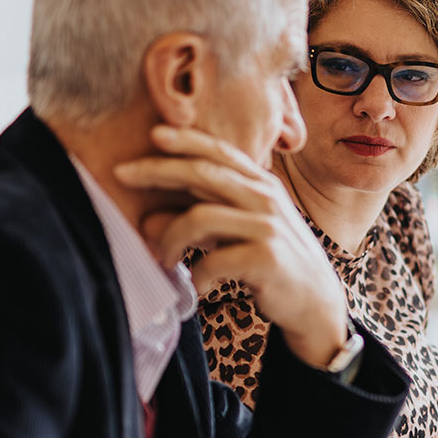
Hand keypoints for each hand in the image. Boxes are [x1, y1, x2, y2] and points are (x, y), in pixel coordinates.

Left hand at [115, 125, 348, 366]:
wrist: (315, 302)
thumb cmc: (270, 262)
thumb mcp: (236, 233)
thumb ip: (199, 220)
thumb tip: (148, 222)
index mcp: (261, 184)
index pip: (219, 152)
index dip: (186, 140)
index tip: (153, 135)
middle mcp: (266, 198)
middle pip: (203, 173)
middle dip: (158, 170)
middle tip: (121, 175)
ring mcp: (268, 226)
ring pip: (200, 217)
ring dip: (170, 239)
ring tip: (163, 259)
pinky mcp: (267, 257)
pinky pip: (214, 260)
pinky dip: (198, 275)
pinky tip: (199, 286)